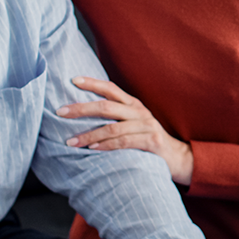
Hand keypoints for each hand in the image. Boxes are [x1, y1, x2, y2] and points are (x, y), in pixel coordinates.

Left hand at [57, 77, 193, 183]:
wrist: (177, 158)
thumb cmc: (148, 141)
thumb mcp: (133, 124)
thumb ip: (115, 118)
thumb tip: (84, 114)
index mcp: (133, 104)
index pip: (110, 88)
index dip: (92, 83)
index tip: (72, 80)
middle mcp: (139, 112)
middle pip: (106, 106)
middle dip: (81, 109)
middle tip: (60, 112)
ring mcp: (147, 126)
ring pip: (112, 127)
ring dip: (88, 135)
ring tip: (71, 141)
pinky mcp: (152, 142)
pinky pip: (123, 142)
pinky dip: (105, 146)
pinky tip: (92, 149)